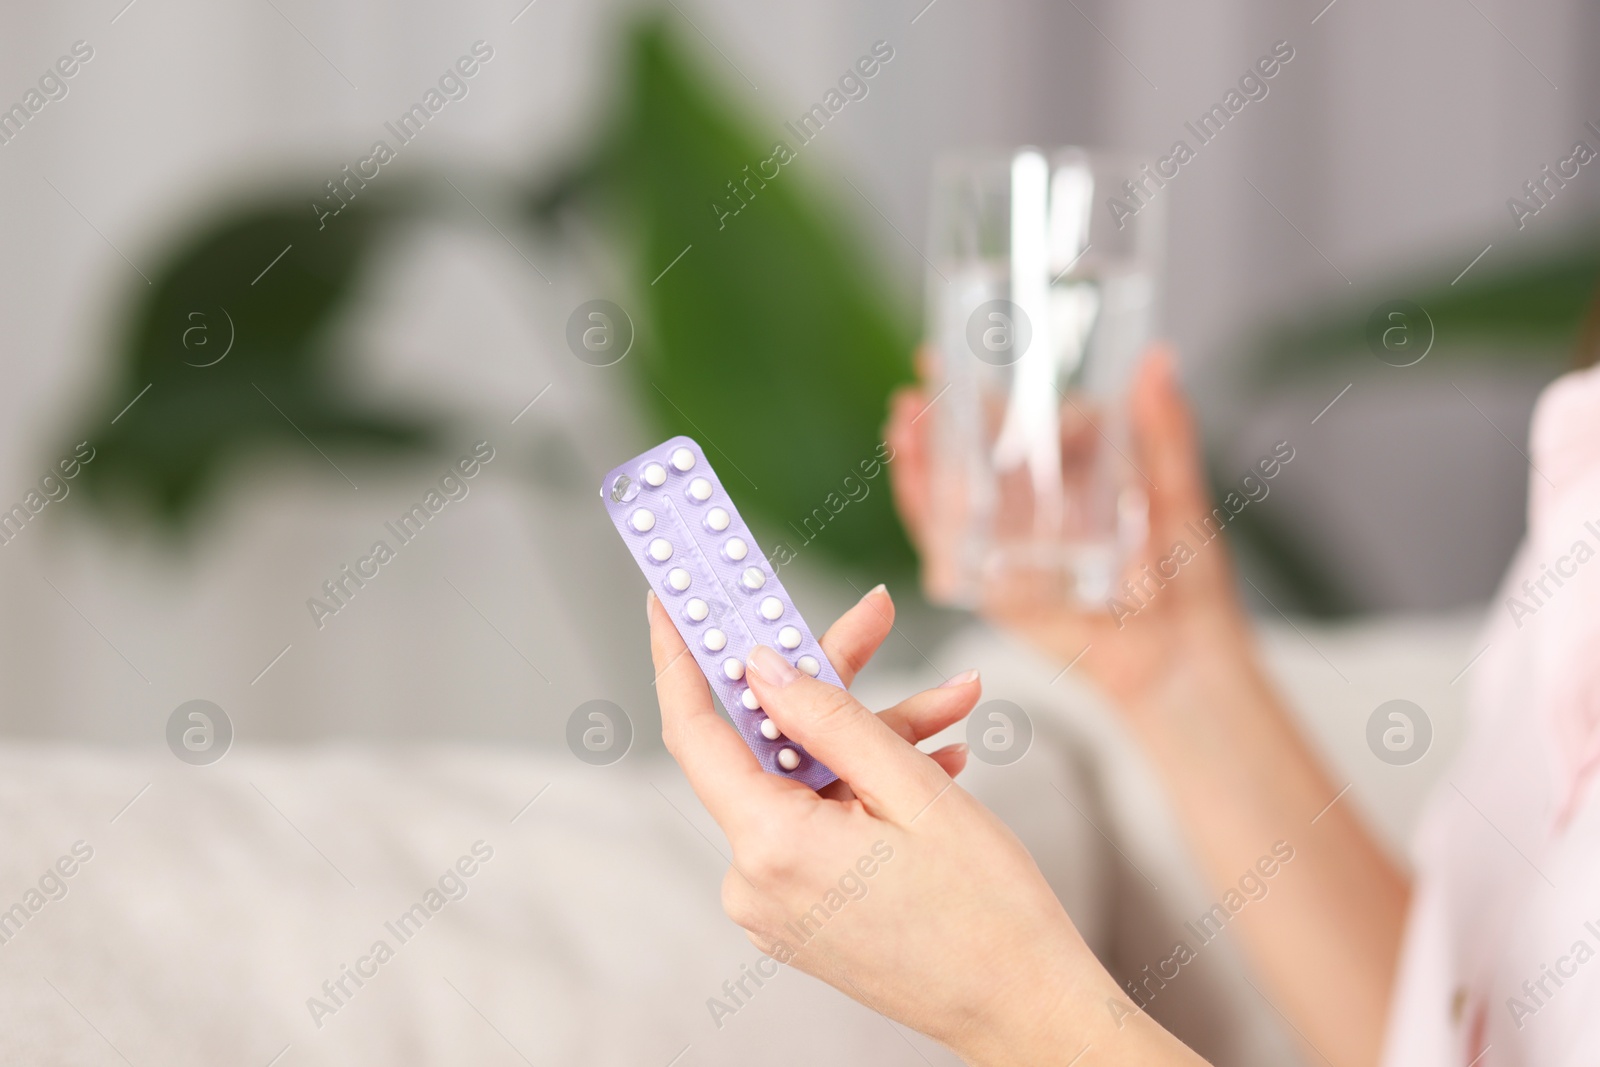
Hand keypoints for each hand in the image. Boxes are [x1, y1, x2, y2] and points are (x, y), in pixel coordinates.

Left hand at [648, 586, 1204, 1066]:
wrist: (1026, 1010)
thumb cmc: (986, 912)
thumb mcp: (912, 790)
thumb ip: (828, 717)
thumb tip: (760, 665)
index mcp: (771, 845)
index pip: (695, 730)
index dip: (680, 655)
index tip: (671, 600)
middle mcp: (756, 880)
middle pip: (770, 745)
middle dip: (828, 682)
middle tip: (875, 618)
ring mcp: (778, 903)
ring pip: (807, 780)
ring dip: (873, 737)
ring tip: (953, 704)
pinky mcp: (804, 913)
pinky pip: (821, 822)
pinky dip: (869, 787)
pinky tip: (936, 758)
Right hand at [886, 348, 1259, 718]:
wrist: (1178, 656)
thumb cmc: (1189, 579)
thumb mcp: (1178, 491)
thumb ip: (1165, 431)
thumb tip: (1158, 359)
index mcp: (1068, 477)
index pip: (1013, 421)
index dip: (980, 388)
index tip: (955, 349)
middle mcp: (1027, 508)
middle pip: (966, 452)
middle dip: (936, 415)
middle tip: (921, 376)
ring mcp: (1004, 546)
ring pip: (946, 494)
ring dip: (919, 456)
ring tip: (905, 420)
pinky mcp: (988, 584)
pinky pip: (946, 546)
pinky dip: (924, 512)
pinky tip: (913, 478)